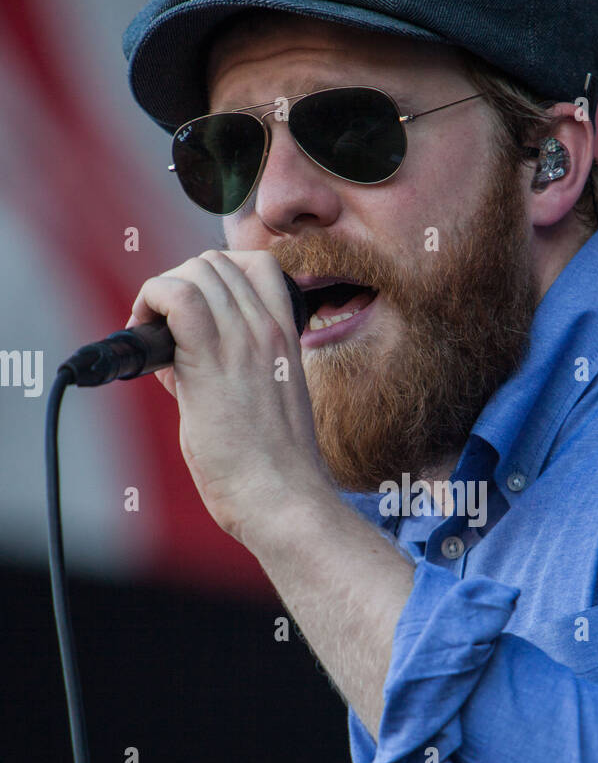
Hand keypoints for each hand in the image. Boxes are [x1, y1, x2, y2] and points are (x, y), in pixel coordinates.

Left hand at [127, 249, 334, 542]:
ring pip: (195, 271)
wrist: (284, 499)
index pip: (256, 266)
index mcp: (287, 339)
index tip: (195, 316)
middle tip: (164, 330)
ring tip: (151, 335)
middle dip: (181, 285)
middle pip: (216, 263)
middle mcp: (268, 331)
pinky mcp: (212, 362)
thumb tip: (177, 361)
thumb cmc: (273, 470)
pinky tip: (145, 333)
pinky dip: (151, 301)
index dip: (215, 279)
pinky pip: (176, 296)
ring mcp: (244, 343)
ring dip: (162, 293)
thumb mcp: (265, 404)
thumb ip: (228, 372)